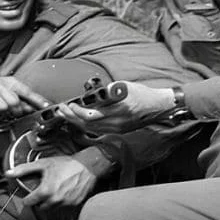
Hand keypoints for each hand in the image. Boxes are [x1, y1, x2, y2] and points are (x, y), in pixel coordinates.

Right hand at [0, 77, 48, 119]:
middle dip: (16, 111)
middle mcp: (1, 85)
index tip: (46, 106)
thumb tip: (34, 108)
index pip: (27, 91)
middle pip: (14, 102)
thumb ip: (22, 99)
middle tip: (14, 113)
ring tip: (1, 112)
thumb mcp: (9, 90)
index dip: (38, 100)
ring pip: (2, 107)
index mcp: (12, 83)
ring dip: (3, 113)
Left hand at [7, 155, 98, 208]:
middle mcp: (55, 200)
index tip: (31, 193)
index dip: (28, 197)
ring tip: (54, 191)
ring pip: (52, 208)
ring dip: (50, 202)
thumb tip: (8, 173)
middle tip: (43, 191)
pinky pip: (63, 207)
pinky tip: (64, 192)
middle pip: (40, 207)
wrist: (88, 166)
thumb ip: (24, 169)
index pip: (29, 203)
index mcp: (45, 191)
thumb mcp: (43, 164)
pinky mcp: (74, 204)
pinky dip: (62, 202)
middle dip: (40, 200)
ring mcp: (65, 204)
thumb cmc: (66, 164)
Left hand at [56, 81, 173, 133]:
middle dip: (72, 117)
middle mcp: (117, 122)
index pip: (90, 115)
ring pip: (91, 129)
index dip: (76, 111)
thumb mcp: (123, 87)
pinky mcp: (119, 131)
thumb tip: (89, 95)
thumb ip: (106, 92)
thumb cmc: (142, 94)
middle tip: (62, 110)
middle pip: (87, 124)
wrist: (158, 106)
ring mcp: (118, 129)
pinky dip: (87, 125)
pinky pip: (98, 130)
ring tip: (67, 115)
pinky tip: (80, 120)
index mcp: (118, 110)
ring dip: (77, 122)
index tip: (69, 104)